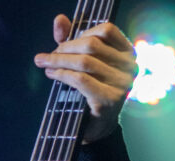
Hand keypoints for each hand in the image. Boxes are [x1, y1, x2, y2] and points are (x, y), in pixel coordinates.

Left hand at [34, 14, 136, 142]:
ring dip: (59, 61)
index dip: (81, 33)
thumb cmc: (91, 91)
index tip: (61, 44)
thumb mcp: (84, 63)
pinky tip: (52, 74)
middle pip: (92, 46)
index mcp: (128, 53)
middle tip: (46, 56)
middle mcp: (130, 67)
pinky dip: (63, 75)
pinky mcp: (109, 100)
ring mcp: (122, 84)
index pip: (106, 30)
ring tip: (44, 64)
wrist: (97, 127)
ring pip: (84, 62)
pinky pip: (81, 80)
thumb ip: (73, 41)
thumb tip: (59, 19)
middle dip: (64, 48)